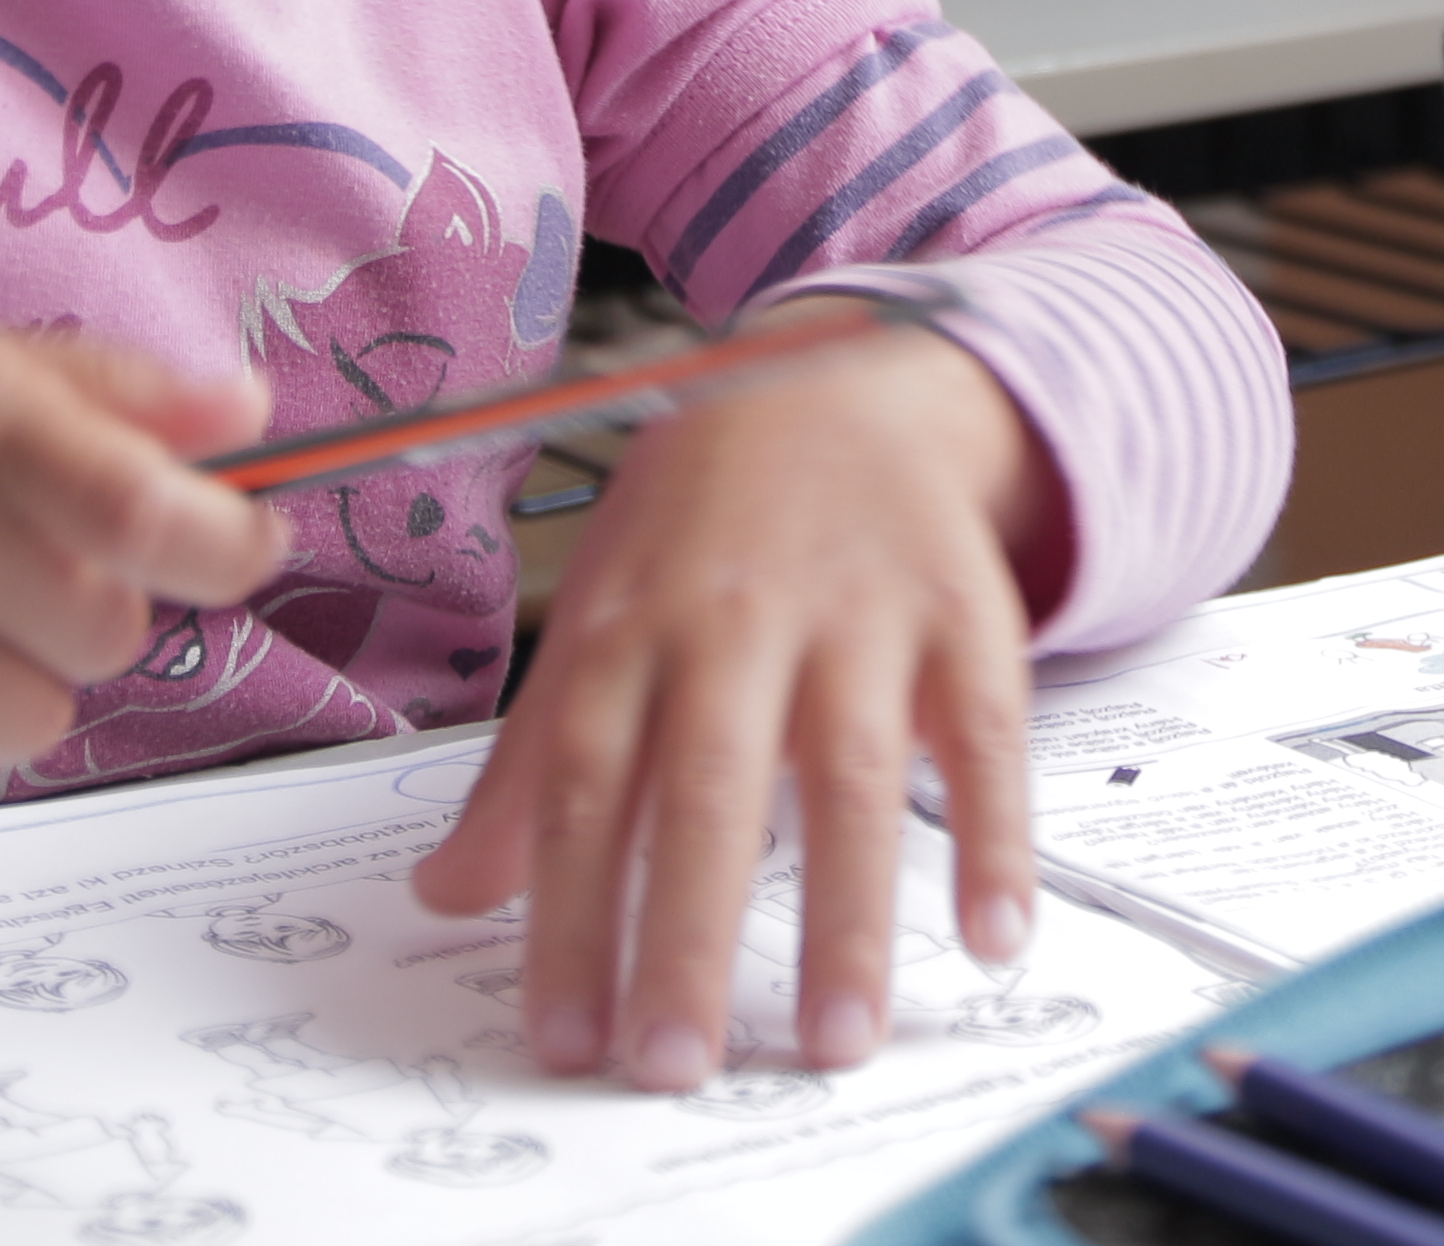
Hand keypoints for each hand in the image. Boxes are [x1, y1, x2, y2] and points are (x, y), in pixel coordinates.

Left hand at [411, 308, 1057, 1088]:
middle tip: (676, 1065)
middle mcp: (739, 620)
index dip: (569, 914)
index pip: (586, 785)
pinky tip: (996, 936)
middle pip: (709, 790)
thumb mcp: (599, 610)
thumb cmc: (704, 518)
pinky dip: (998, 836)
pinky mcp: (964, 613)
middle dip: (688, 932)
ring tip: (835, 1042)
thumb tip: (445, 896)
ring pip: (852, 775)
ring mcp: (860, 614)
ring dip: (847, 916)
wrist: (844, 378)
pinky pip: (987, 733)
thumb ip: (530, 764)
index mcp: (632, 626)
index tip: (568, 1038)